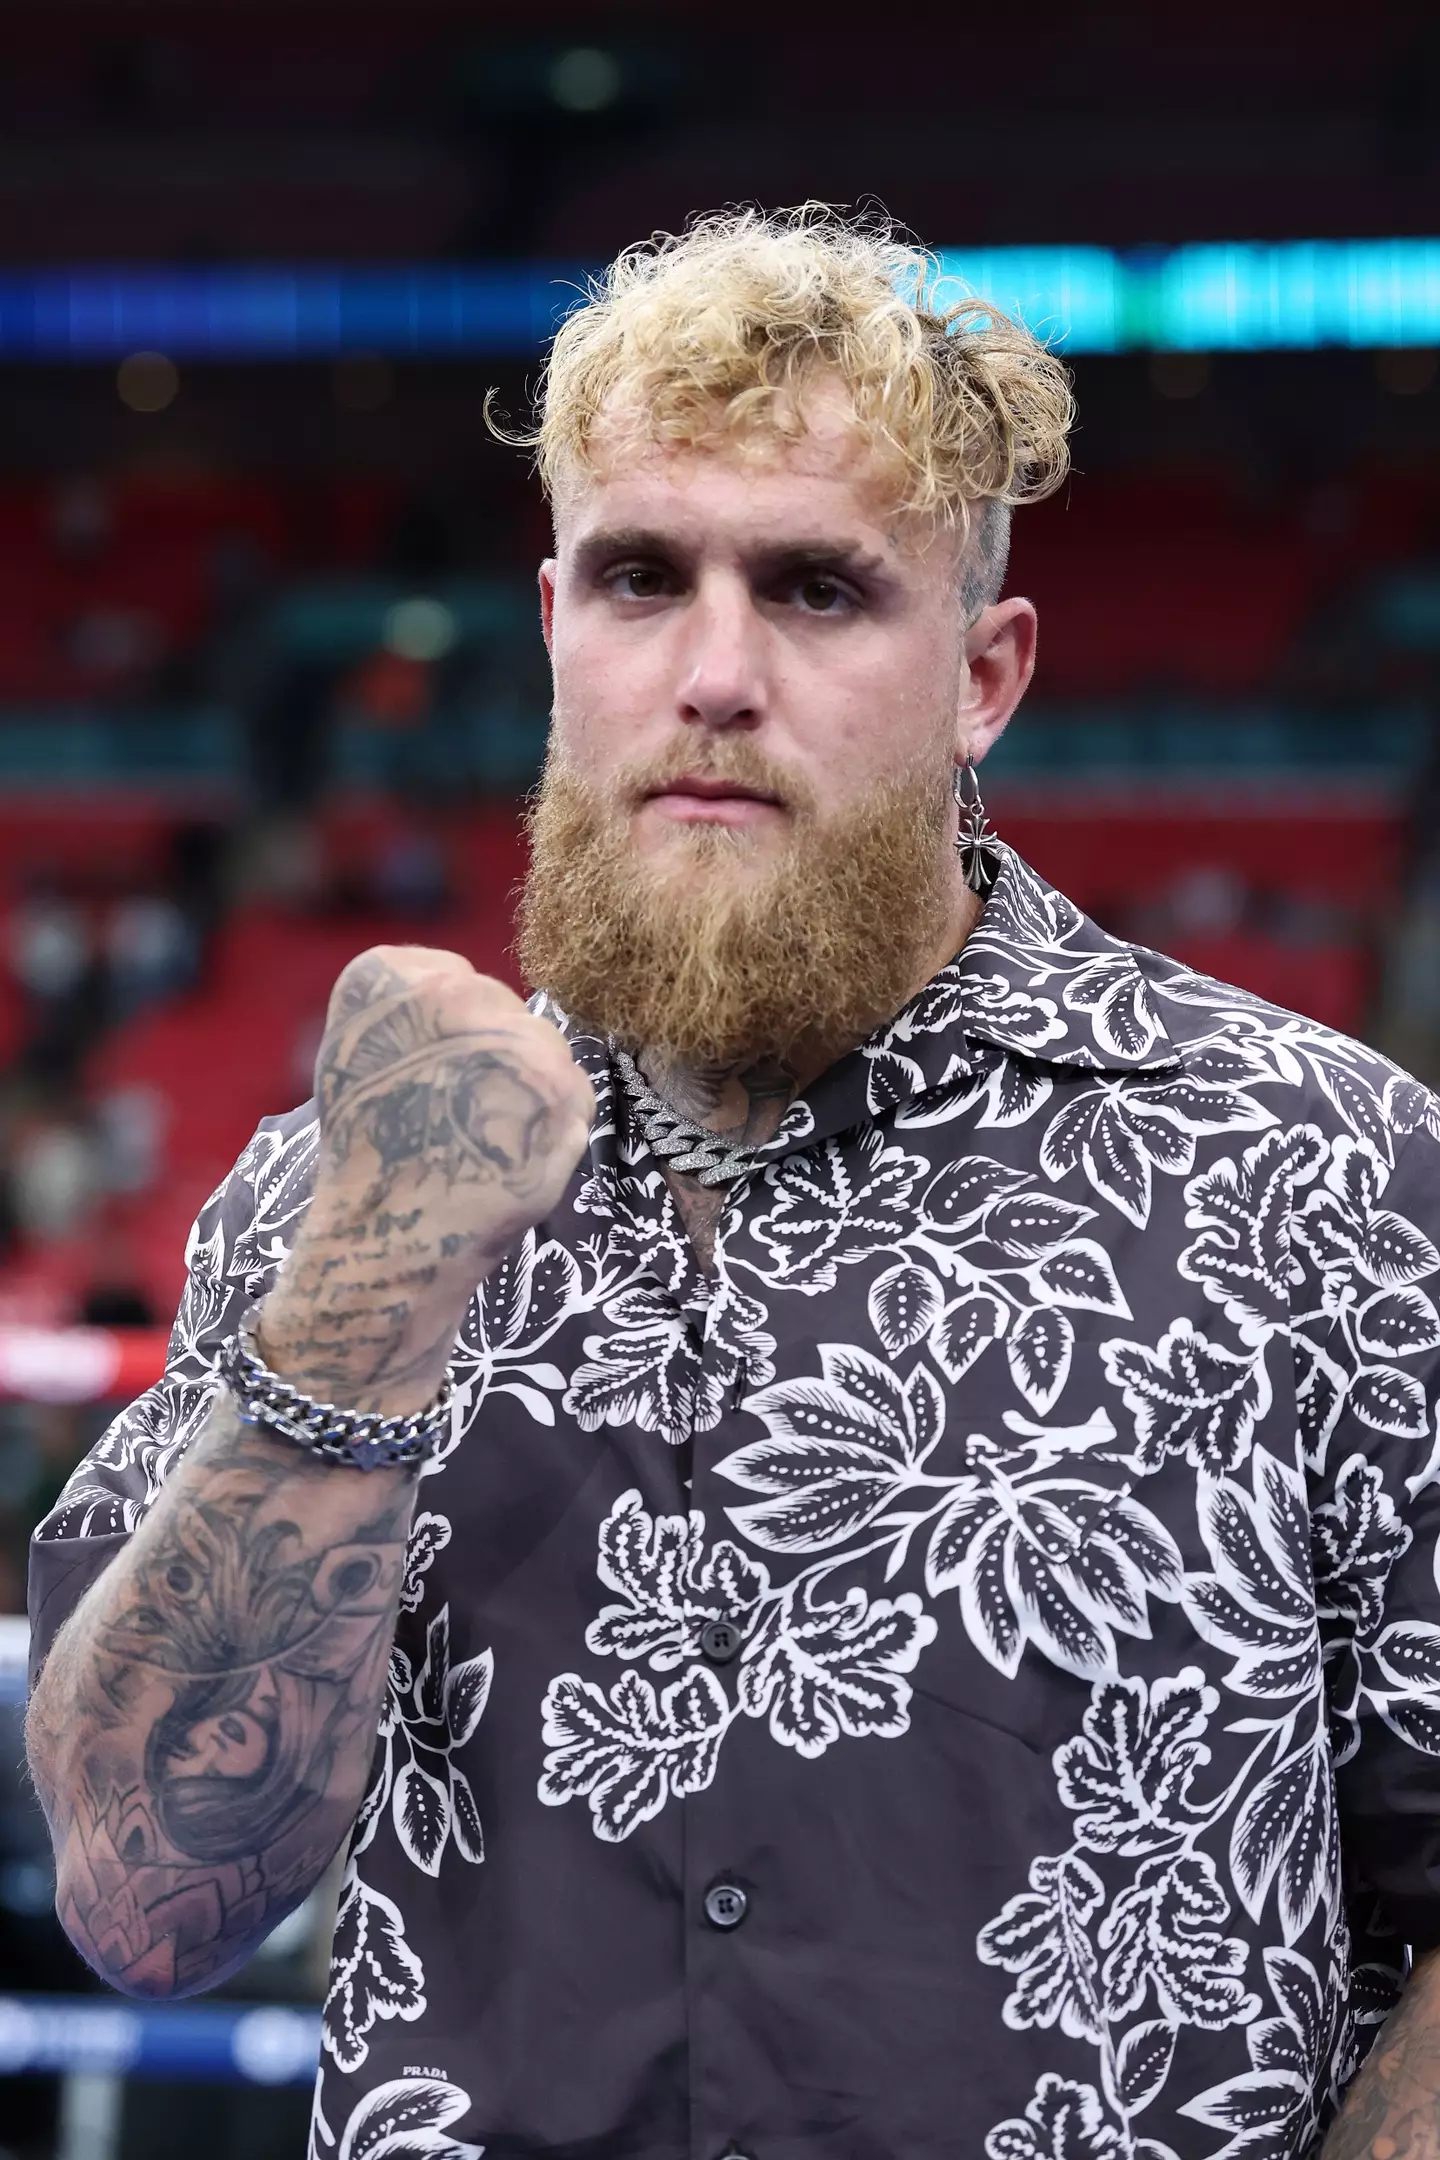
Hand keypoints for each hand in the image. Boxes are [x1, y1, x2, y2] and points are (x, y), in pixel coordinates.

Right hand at [259, 946, 594, 1411]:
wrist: (390, 1235)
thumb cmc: (369, 1151)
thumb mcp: (360, 1054)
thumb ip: (413, 1008)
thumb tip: (477, 995)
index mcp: (392, 978)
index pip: (451, 975)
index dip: (447, 1028)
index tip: (427, 1070)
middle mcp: (457, 994)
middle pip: (503, 1007)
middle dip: (491, 1053)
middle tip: (458, 1109)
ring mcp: (515, 1039)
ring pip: (543, 1046)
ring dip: (528, 1085)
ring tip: (483, 1133)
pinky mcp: (562, 1090)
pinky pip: (571, 1091)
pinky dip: (553, 1122)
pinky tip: (515, 1151)